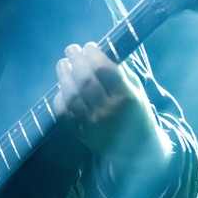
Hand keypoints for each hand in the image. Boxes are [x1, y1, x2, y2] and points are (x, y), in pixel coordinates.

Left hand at [53, 42, 172, 195]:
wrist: (137, 151)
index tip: (88, 46)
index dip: (93, 55)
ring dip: (64, 76)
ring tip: (62, 64)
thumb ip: (121, 73)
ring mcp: (93, 124)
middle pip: (86, 80)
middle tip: (71, 49)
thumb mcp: (136, 92)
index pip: (105, 70)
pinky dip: (60, 98)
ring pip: (72, 95)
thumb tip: (100, 52)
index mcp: (126, 97)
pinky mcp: (82, 134)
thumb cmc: (136, 114)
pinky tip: (61, 87)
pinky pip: (65, 113)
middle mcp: (109, 111)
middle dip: (76, 61)